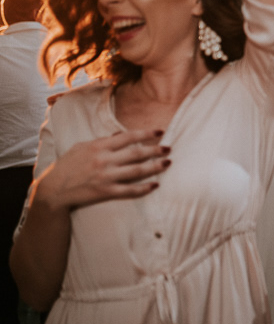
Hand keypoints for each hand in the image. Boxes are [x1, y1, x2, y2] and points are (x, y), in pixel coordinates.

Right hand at [37, 129, 169, 210]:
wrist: (54, 190)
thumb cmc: (68, 166)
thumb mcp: (82, 147)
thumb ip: (102, 141)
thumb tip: (121, 135)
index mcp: (98, 146)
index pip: (128, 137)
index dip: (146, 134)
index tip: (160, 132)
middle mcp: (104, 160)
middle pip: (136, 153)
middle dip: (155, 150)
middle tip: (169, 148)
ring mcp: (106, 177)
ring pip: (137, 171)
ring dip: (155, 167)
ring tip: (167, 163)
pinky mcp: (106, 192)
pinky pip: (129, 190)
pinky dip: (144, 188)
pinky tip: (155, 185)